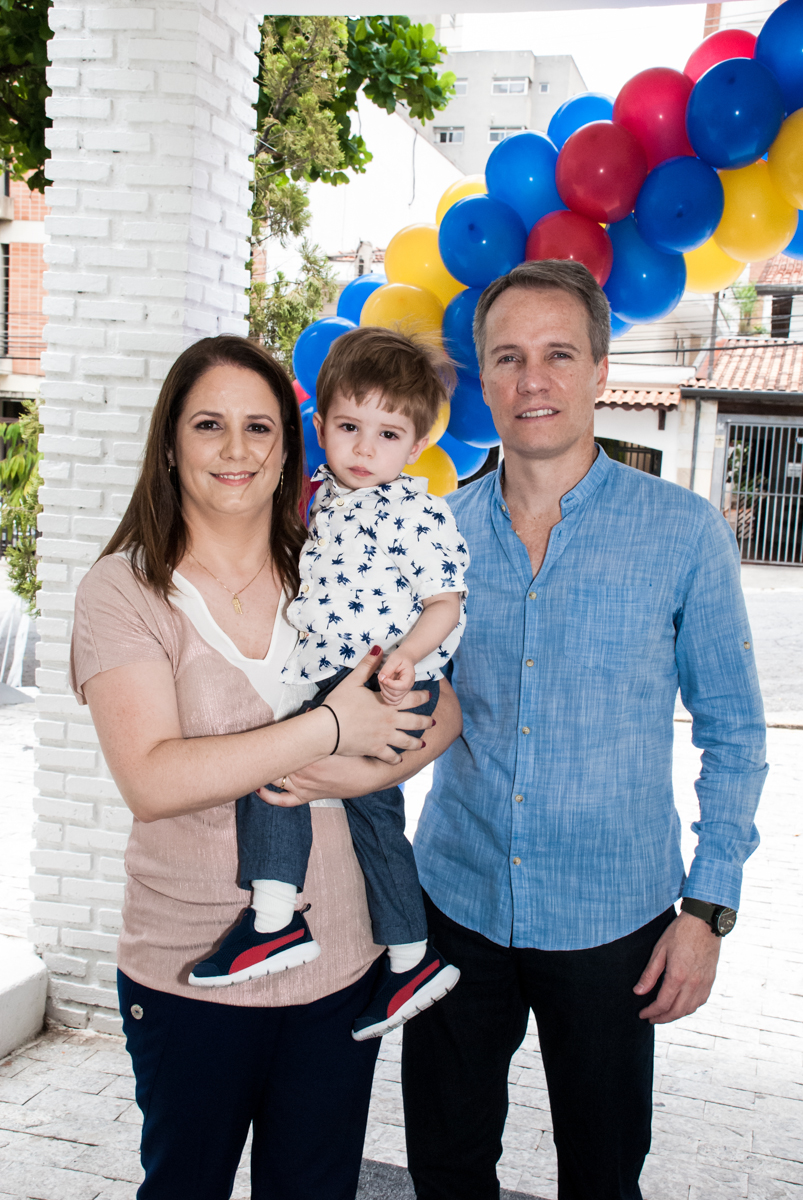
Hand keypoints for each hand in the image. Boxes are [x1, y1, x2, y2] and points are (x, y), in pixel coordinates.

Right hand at [315, 646, 431, 763]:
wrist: (328, 729)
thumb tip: (379, 648)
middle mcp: (390, 721)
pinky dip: (396, 760)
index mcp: (387, 703)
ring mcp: (384, 737)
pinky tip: (399, 761)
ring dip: (417, 743)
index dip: (422, 696)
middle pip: (415, 722)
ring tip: (423, 744)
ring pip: (407, 742)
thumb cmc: (339, 703)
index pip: (411, 698)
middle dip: (426, 722)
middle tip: (433, 722)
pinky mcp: (375, 750)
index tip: (429, 696)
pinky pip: (390, 757)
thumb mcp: (353, 681)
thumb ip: (368, 665)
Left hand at [377, 650, 415, 703]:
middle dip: (385, 686)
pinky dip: (386, 698)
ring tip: (382, 682)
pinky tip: (383, 690)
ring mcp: (404, 692)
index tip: (383, 677)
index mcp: (409, 678)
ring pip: (393, 700)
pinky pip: (393, 702)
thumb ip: (388, 668)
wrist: (404, 659)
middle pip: (396, 694)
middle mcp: (408, 687)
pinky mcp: (399, 695)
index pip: (402, 686)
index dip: (390, 684)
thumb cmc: (400, 658)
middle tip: (381, 677)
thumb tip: (381, 678)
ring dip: (384, 692)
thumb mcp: (394, 659)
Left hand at [634, 911, 721, 1023]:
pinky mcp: (711, 980)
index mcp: (678, 976)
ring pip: (690, 1009)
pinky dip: (689, 1008)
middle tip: (651, 1019)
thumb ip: (650, 974)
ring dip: (676, 1015)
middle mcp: (693, 984)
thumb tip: (638, 992)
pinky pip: (700, 1002)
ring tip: (663, 1014)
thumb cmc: (680, 933)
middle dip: (662, 1018)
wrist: (704, 922)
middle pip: (676, 1011)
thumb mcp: (660, 950)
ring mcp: (704, 983)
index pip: (663, 1004)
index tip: (642, 1014)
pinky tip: (681, 1005)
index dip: (651, 1012)